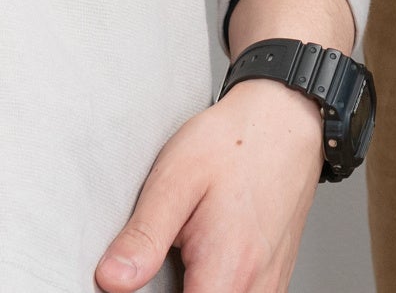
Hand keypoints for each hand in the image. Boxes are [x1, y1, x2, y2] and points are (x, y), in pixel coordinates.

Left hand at [96, 0, 352, 292]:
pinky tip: (203, 259)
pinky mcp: (273, 279)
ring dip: (195, 288)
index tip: (142, 275)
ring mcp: (269, 286)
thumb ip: (143, 237)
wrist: (284, 119)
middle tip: (161, 258)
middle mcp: (255, 288)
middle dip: (171, 290)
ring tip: (184, 254)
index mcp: (227, 270)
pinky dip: (217, 285)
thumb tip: (110, 279)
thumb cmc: (235, 143)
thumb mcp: (176, 178)